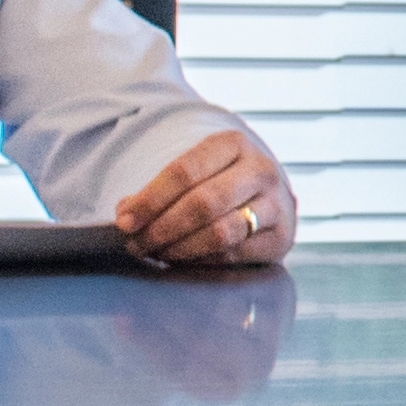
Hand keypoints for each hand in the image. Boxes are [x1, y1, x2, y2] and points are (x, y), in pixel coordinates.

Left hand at [116, 129, 298, 268]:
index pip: (184, 170)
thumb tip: (126, 214)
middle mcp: (260, 170)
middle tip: (135, 244)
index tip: (124, 220)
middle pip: (202, 203)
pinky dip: (200, 261)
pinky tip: (181, 259)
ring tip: (156, 252)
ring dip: (179, 248)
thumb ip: (161, 190)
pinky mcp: (280, 237)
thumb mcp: (197, 170)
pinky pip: (233, 255)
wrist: (270, 196)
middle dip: (161, 228)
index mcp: (234, 144)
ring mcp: (275, 204)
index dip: (150, 198)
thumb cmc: (220, 182)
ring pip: (220, 232)